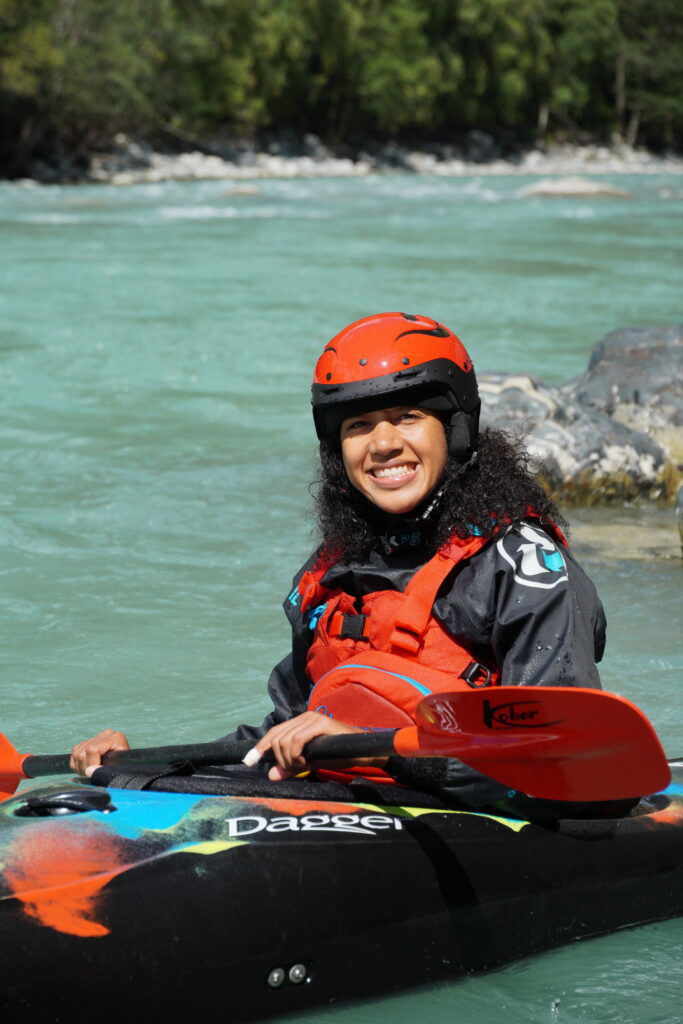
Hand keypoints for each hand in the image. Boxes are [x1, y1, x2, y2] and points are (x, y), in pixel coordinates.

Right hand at [70, 729, 129, 775]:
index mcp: (115, 738)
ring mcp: (98, 736)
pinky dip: (77, 763)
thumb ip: (104, 770)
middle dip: (85, 768)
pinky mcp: (91, 740)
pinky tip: (87, 768)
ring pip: (77, 752)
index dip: (90, 764)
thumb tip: (89, 772)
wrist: (128, 764)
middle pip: (82, 752)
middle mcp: (106, 734)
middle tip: (92, 775)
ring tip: (90, 773)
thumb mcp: (118, 769)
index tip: (93, 774)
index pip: (92, 749)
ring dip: (80, 767)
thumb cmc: (125, 767)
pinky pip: (75, 751)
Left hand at [252, 712, 385, 780]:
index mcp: (300, 723)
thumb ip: (291, 767)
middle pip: (277, 739)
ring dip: (290, 759)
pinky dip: (297, 754)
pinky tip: (306, 761)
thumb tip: (271, 775)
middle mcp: (304, 717)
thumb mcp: (310, 762)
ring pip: (285, 741)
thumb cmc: (337, 755)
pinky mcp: (320, 723)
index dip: (261, 746)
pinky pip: (297, 740)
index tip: (250, 759)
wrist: (361, 751)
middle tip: (296, 768)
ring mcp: (312, 718)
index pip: (274, 732)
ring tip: (304, 765)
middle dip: (281, 759)